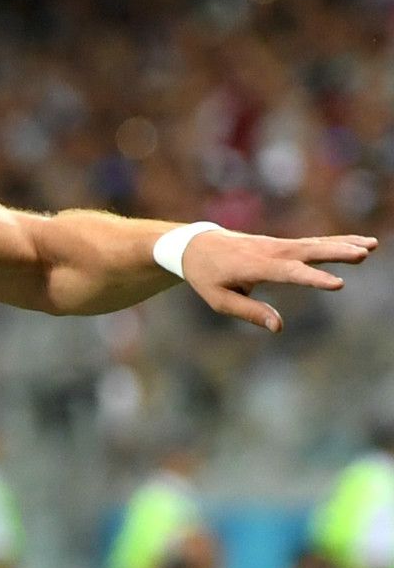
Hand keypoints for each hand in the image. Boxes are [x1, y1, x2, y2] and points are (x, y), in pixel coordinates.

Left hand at [182, 231, 376, 331]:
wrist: (196, 245)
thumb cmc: (206, 276)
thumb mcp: (219, 299)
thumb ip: (249, 312)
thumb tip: (278, 326)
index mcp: (254, 266)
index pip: (289, 273)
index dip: (314, 278)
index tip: (339, 284)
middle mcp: (270, 251)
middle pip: (307, 251)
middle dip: (335, 253)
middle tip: (363, 254)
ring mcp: (278, 245)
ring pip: (315, 244)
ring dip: (344, 244)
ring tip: (372, 247)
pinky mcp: (283, 244)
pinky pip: (313, 242)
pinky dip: (337, 240)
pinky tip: (361, 242)